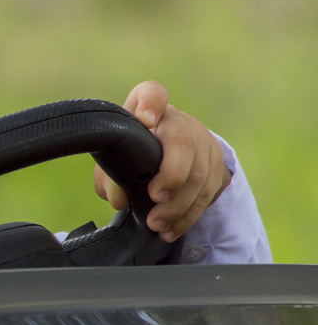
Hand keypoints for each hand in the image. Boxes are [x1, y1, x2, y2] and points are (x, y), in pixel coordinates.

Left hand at [94, 81, 230, 241]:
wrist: (170, 154)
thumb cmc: (134, 152)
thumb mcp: (115, 159)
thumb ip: (109, 175)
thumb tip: (117, 197)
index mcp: (150, 112)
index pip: (152, 93)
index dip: (150, 104)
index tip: (145, 120)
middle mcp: (178, 122)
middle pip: (183, 141)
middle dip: (172, 173)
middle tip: (155, 197)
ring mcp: (201, 142)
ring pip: (199, 173)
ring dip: (178, 204)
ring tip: (156, 224)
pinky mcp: (216, 165)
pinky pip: (207, 193)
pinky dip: (187, 216)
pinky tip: (169, 230)